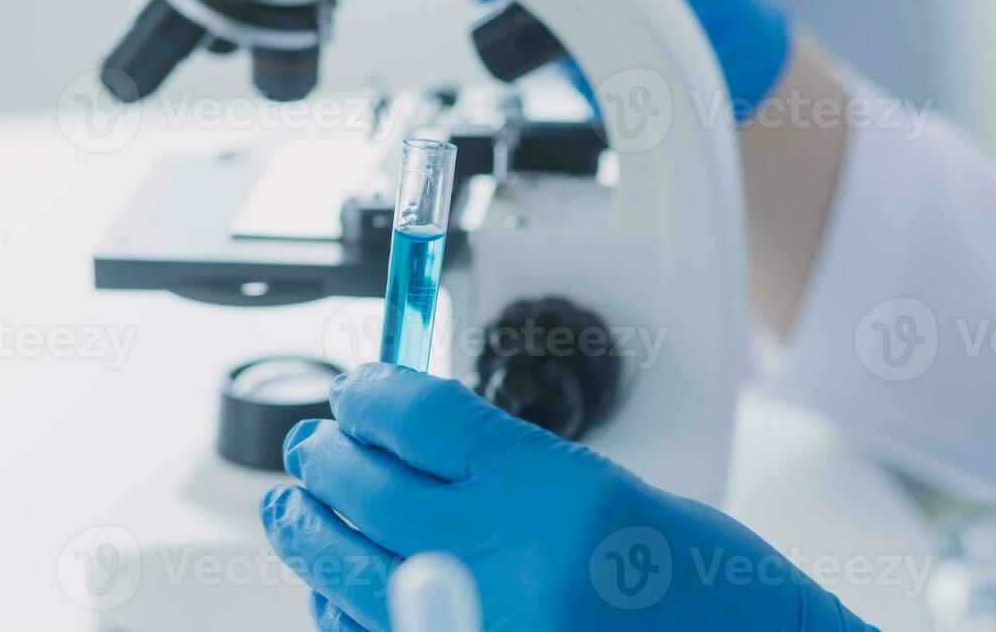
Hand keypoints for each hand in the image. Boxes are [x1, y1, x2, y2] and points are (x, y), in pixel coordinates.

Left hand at [261, 363, 873, 630]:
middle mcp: (514, 563)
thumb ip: (504, 468)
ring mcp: (484, 629)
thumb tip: (408, 441)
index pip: (420, 416)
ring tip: (293, 506)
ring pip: (351, 569)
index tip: (357, 389)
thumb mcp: (606, 489)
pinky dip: (339, 608)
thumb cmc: (701, 580)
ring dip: (309, 529)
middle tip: (312, 444)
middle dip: (326, 457)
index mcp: (555, 492)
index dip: (372, 392)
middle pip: (370, 487)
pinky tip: (327, 584)